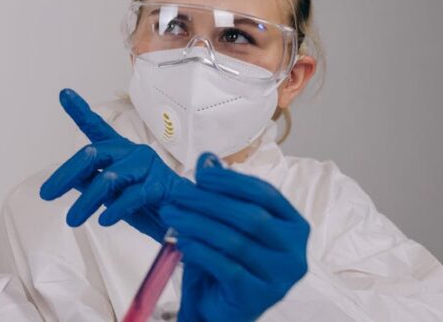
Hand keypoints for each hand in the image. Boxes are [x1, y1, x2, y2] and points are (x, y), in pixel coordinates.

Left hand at [39, 89, 188, 242]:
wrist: (186, 221)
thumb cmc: (146, 204)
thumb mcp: (112, 193)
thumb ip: (91, 182)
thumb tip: (68, 179)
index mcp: (120, 150)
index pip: (97, 127)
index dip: (80, 110)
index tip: (64, 93)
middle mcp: (133, 152)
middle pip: (94, 153)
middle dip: (66, 173)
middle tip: (47, 193)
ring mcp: (148, 166)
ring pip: (110, 178)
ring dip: (87, 201)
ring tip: (72, 219)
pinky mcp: (161, 186)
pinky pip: (134, 195)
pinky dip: (116, 208)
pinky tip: (104, 220)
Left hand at [161, 153, 309, 321]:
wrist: (219, 306)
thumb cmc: (226, 260)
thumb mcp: (223, 222)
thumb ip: (219, 191)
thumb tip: (207, 158)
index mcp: (294, 226)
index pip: (266, 194)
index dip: (232, 181)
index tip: (201, 174)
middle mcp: (294, 253)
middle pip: (250, 217)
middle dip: (208, 201)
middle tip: (177, 193)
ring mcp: (279, 278)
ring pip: (235, 241)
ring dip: (197, 223)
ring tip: (171, 214)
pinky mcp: (257, 297)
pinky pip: (226, 267)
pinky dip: (199, 249)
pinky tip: (180, 240)